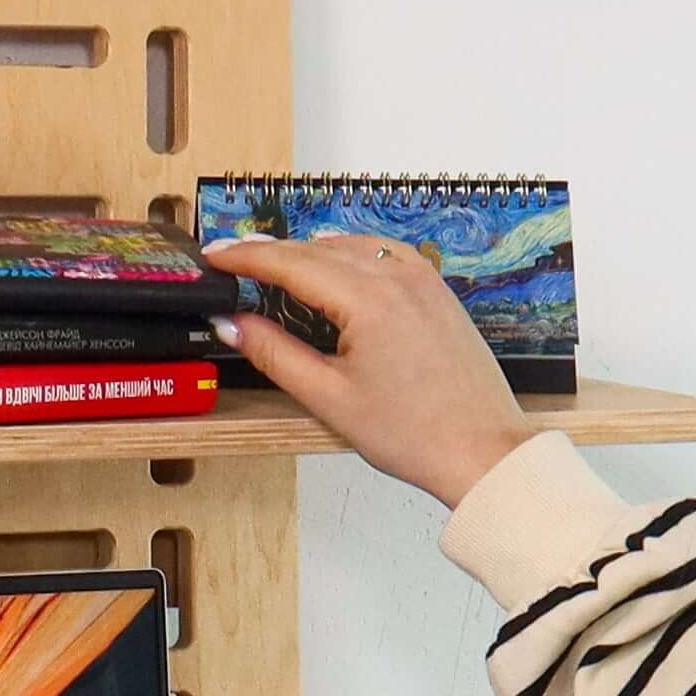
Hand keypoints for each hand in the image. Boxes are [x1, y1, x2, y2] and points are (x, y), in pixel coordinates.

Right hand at [208, 235, 531, 510]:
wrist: (480, 450)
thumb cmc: (415, 433)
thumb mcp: (329, 397)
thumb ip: (275, 354)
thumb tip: (233, 324)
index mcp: (369, 300)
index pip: (290, 263)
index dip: (246, 257)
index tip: (216, 255)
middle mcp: (398, 278)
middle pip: (317, 250)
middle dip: (272, 252)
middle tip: (234, 258)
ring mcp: (423, 280)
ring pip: (352, 245)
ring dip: (309, 250)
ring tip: (275, 262)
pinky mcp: (437, 291)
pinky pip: (385, 253)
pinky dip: (351, 252)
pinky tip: (336, 264)